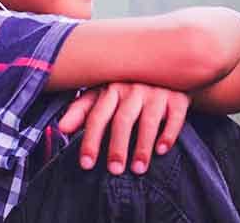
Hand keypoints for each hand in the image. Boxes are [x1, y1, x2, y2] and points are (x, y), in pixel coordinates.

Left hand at [58, 83, 190, 174]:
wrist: (168, 69)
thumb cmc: (129, 87)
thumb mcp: (104, 93)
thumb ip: (82, 110)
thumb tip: (61, 128)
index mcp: (112, 88)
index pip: (97, 116)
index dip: (91, 140)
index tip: (87, 164)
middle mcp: (134, 88)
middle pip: (123, 119)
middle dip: (117, 146)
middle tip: (114, 170)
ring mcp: (157, 91)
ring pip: (149, 120)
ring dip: (143, 146)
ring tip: (138, 169)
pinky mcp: (178, 97)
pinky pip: (175, 116)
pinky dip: (169, 134)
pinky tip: (162, 150)